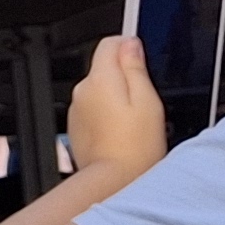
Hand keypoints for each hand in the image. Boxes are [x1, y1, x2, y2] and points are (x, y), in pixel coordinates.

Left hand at [65, 36, 167, 181]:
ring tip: (134, 122)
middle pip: (104, 67)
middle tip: (144, 101)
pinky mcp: (77, 127)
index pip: (109, 43)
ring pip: (99, 90)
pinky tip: (122, 132)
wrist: (115, 182)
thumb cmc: (136, 147)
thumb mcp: (147, 101)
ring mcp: (77, 109)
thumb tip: (130, 43)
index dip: (129, 47)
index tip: (142, 61)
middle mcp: (83, 90)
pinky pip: (93, 110)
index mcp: (100, 79)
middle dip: (124, 77)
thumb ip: (135, 68)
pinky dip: (106, 115)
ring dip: (114, 98)